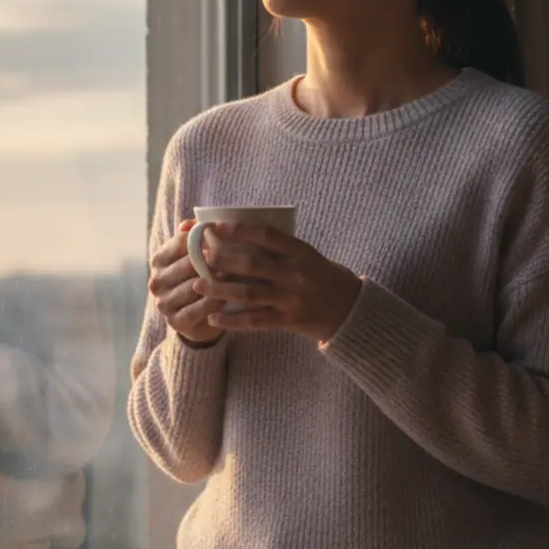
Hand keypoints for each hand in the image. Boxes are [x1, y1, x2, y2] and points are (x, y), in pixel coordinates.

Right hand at [147, 220, 226, 346]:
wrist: (199, 320)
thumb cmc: (199, 279)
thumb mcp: (195, 257)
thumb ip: (193, 237)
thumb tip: (188, 223)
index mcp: (158, 260)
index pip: (183, 242)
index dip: (206, 239)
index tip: (227, 237)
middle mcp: (156, 281)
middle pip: (188, 264)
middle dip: (213, 260)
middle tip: (238, 257)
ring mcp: (164, 302)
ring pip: (194, 286)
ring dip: (217, 281)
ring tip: (237, 277)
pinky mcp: (175, 321)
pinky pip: (198, 309)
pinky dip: (214, 302)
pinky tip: (228, 297)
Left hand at [189, 222, 361, 342]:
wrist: (350, 310)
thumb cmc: (323, 276)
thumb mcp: (308, 256)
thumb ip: (281, 248)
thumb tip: (242, 232)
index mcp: (301, 252)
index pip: (267, 236)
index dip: (240, 230)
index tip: (216, 227)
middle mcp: (296, 274)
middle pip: (253, 265)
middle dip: (223, 261)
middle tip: (200, 257)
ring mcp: (291, 299)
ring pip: (250, 294)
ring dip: (220, 291)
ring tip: (198, 286)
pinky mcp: (288, 321)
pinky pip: (255, 321)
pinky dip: (232, 321)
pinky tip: (213, 318)